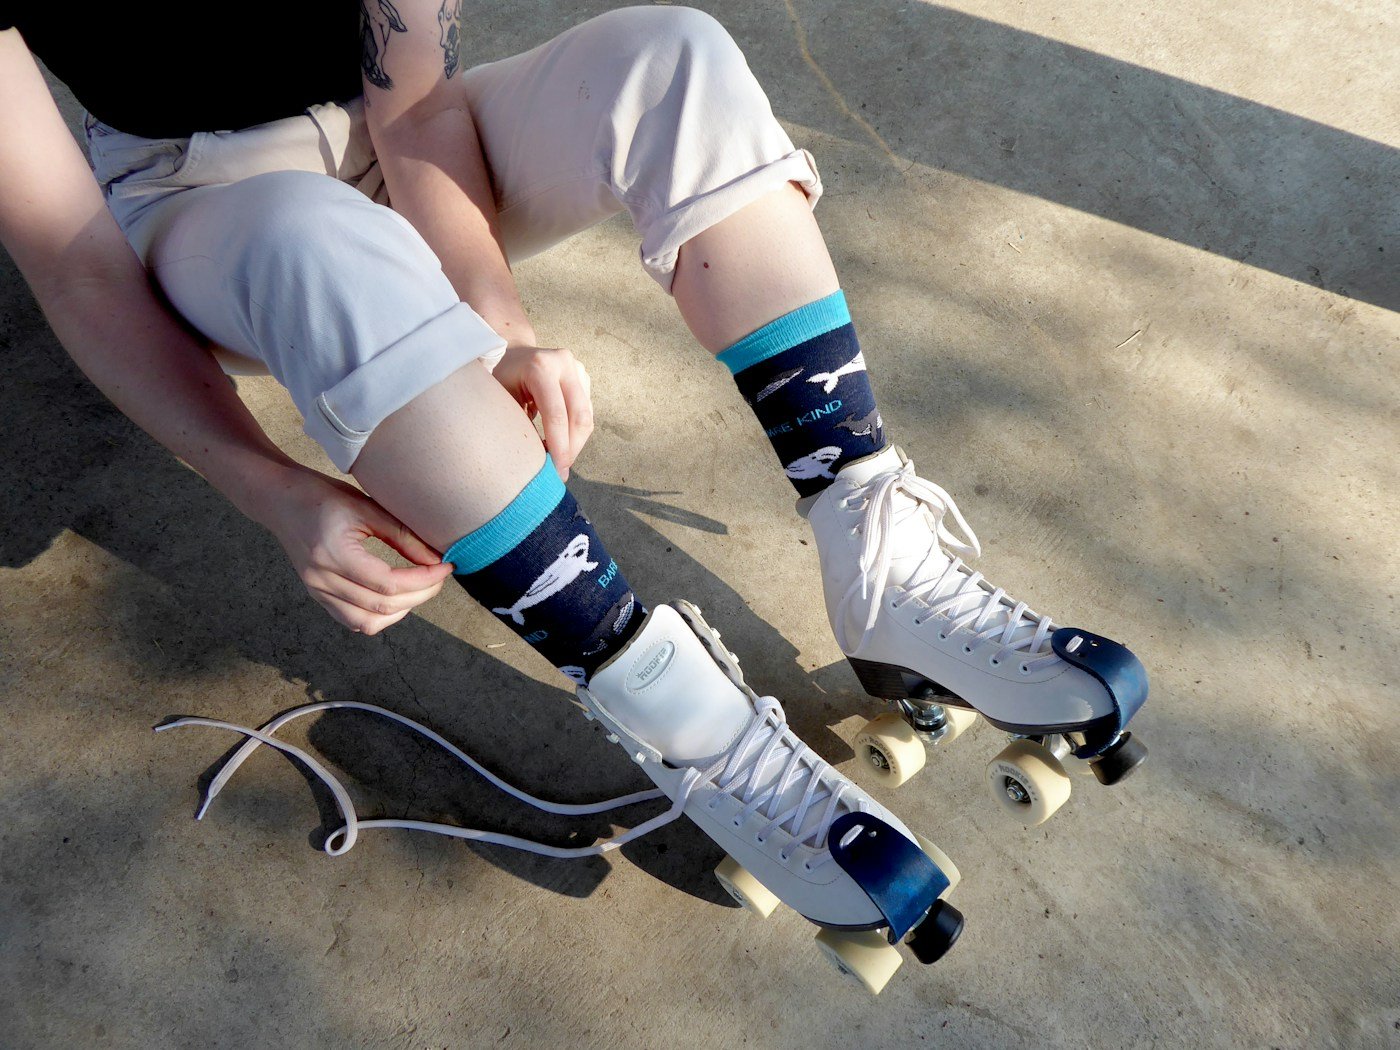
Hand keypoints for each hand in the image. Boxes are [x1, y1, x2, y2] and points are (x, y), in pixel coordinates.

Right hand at [261, 466, 454, 633]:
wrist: (279, 499)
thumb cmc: (321, 496)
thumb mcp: (365, 506)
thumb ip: (401, 535)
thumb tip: (435, 558)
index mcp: (333, 554)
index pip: (388, 583)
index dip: (423, 580)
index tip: (445, 566)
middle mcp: (322, 579)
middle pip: (382, 606)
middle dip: (420, 595)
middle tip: (440, 576)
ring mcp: (316, 591)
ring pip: (366, 622)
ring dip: (401, 610)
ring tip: (420, 588)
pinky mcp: (317, 595)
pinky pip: (351, 620)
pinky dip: (378, 616)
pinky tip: (395, 597)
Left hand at [490, 344, 593, 479]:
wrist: (513, 352)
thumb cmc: (502, 378)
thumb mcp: (502, 399)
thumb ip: (519, 425)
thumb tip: (535, 464)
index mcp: (541, 367)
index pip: (556, 414)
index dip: (559, 446)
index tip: (556, 470)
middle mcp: (564, 364)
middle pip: (579, 416)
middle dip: (572, 448)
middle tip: (561, 471)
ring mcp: (578, 369)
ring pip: (586, 417)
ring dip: (575, 443)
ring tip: (559, 459)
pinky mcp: (584, 378)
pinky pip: (586, 413)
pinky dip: (576, 433)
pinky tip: (562, 443)